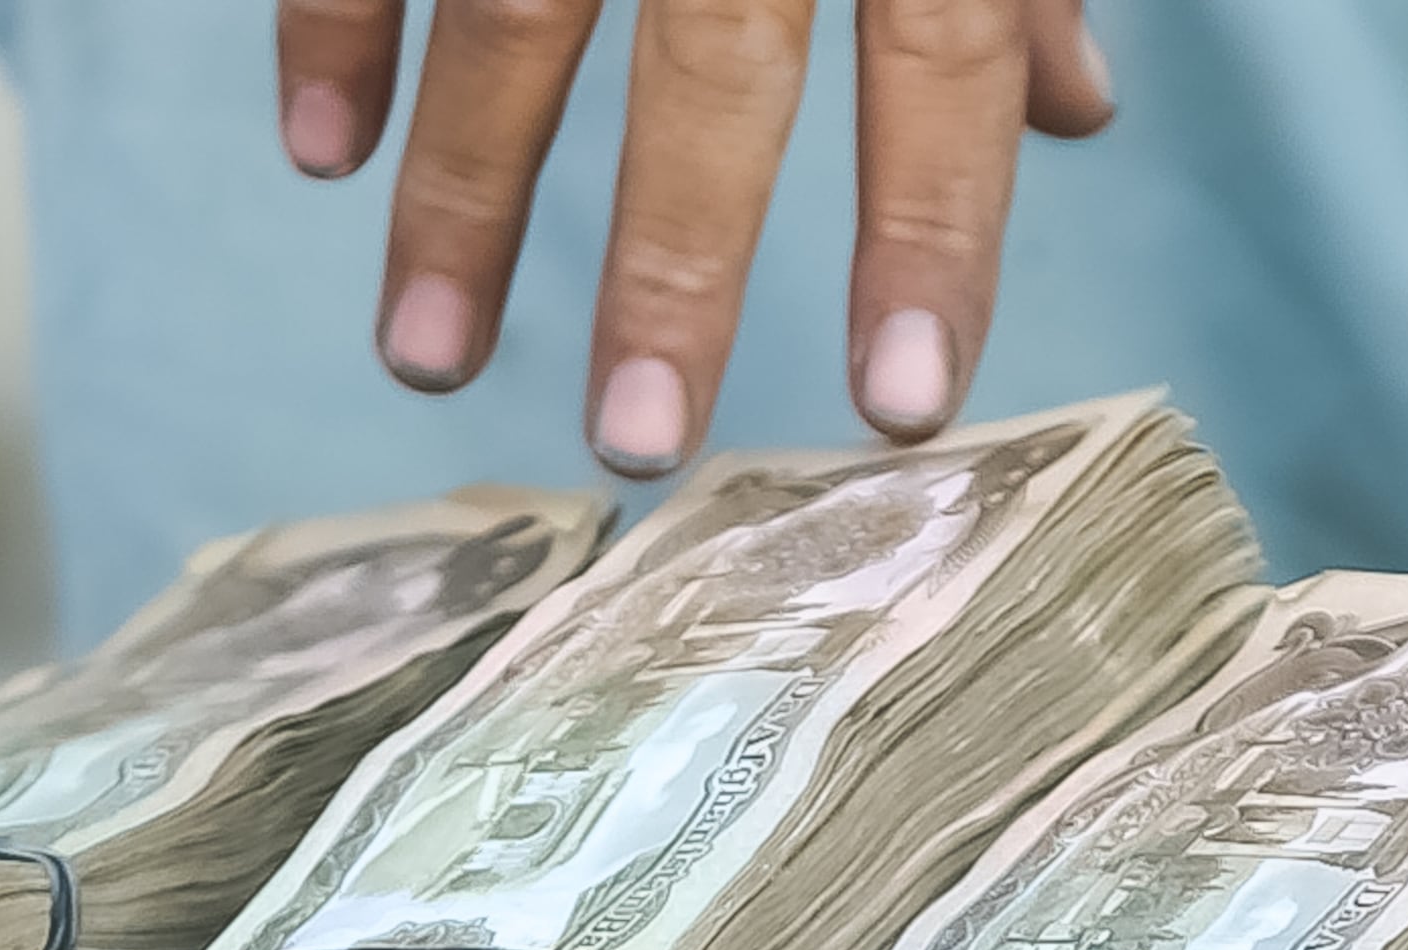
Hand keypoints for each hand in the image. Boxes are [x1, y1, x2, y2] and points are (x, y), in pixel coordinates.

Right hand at [275, 0, 1114, 476]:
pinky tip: (325, 151)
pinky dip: (336, 15)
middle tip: (639, 448)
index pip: (942, 52)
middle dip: (674, 259)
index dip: (929, 229)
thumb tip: (1081, 117)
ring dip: (464, 190)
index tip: (902, 407)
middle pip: (716, 52)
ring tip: (428, 362)